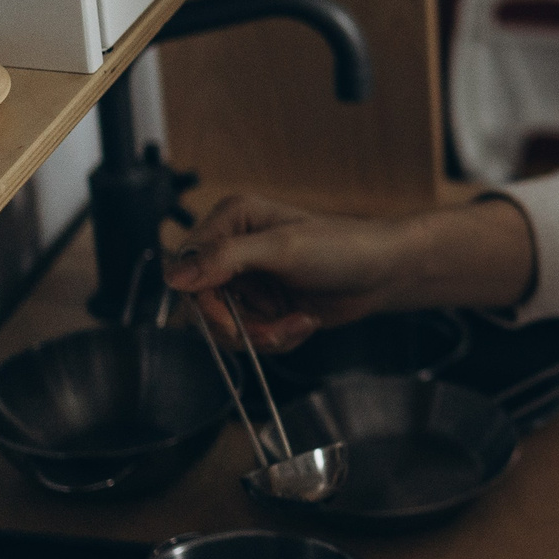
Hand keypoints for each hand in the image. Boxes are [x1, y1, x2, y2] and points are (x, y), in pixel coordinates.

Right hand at [161, 193, 411, 351]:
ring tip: (297, 323)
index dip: (203, 300)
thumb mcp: (283, 249)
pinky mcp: (264, 306)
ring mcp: (248, 281)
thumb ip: (226, 258)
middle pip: (203, 304)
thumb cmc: (344, 247)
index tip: (227, 319)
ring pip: (226, 326)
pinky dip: (277, 337)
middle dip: (240, 325)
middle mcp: (232, 250)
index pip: (186, 267)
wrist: (384, 274)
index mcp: (231, 221)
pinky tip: (302, 323)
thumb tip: (174, 275)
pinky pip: (250, 336)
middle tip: (273, 329)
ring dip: (263, 334)